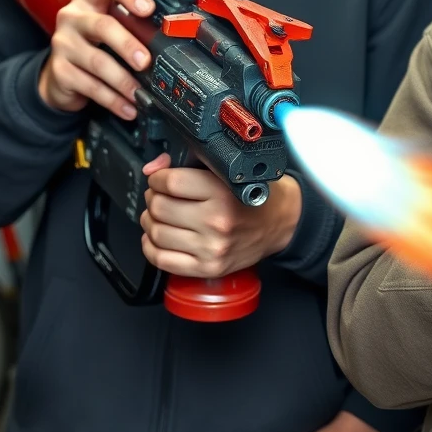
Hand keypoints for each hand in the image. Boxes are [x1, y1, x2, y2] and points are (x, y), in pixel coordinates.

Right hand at [38, 0, 154, 119]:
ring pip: (97, 61)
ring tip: (140, 94)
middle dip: (127, 44)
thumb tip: (172, 33)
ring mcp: (63, 43)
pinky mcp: (59, 70)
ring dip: (123, 80)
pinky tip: (127, 107)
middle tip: (145, 61)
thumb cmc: (96, 42)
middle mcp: (73, 17)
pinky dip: (113, 99)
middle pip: (103, 26)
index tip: (149, 9)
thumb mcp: (112, 24)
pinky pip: (90, 86)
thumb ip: (134, 22)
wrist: (62, 72)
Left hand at [140, 154, 302, 276]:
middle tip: (159, 194)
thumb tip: (153, 168)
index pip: (171, 182)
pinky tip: (157, 237)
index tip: (159, 178)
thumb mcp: (228, 171)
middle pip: (160, 207)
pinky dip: (151, 247)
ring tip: (159, 214)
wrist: (281, 222)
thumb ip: (190, 165)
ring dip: (150, 221)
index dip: (158, 177)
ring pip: (156, 233)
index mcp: (223, 192)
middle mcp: (217, 221)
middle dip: (153, 197)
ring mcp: (211, 248)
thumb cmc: (256, 194)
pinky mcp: (208, 267)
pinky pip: (162, 260)